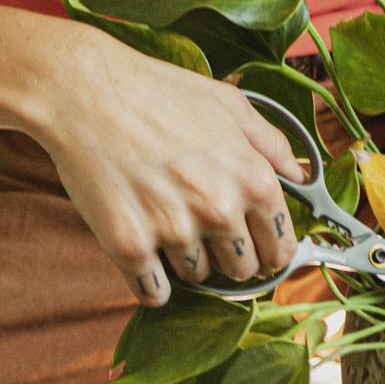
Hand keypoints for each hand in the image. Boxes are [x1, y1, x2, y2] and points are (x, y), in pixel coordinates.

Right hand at [38, 31, 314, 306]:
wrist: (85, 91)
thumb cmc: (158, 91)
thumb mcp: (230, 104)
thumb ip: (272, 144)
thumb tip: (299, 175)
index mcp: (254, 180)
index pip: (279, 248)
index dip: (268, 251)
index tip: (254, 250)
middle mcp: (221, 211)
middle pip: (241, 270)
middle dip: (226, 256)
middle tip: (201, 229)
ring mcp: (174, 231)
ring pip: (195, 277)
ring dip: (184, 260)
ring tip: (162, 219)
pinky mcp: (130, 246)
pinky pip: (153, 292)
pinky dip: (149, 281)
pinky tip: (142, 254)